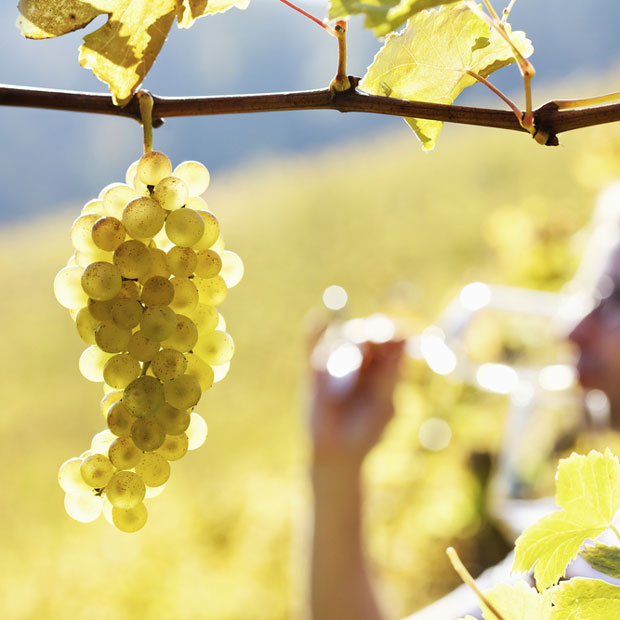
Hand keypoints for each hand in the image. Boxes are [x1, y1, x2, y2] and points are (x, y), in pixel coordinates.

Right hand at [309, 337, 404, 470]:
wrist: (336, 454)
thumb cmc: (365, 431)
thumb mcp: (382, 407)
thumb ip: (389, 378)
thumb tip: (404, 345)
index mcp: (384, 367)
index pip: (391, 340)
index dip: (392, 333)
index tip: (395, 334)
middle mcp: (361, 360)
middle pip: (367, 335)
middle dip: (369, 335)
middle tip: (371, 341)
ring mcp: (337, 362)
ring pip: (343, 338)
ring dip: (347, 343)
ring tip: (346, 366)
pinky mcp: (314, 368)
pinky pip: (313, 344)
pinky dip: (315, 331)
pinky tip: (318, 320)